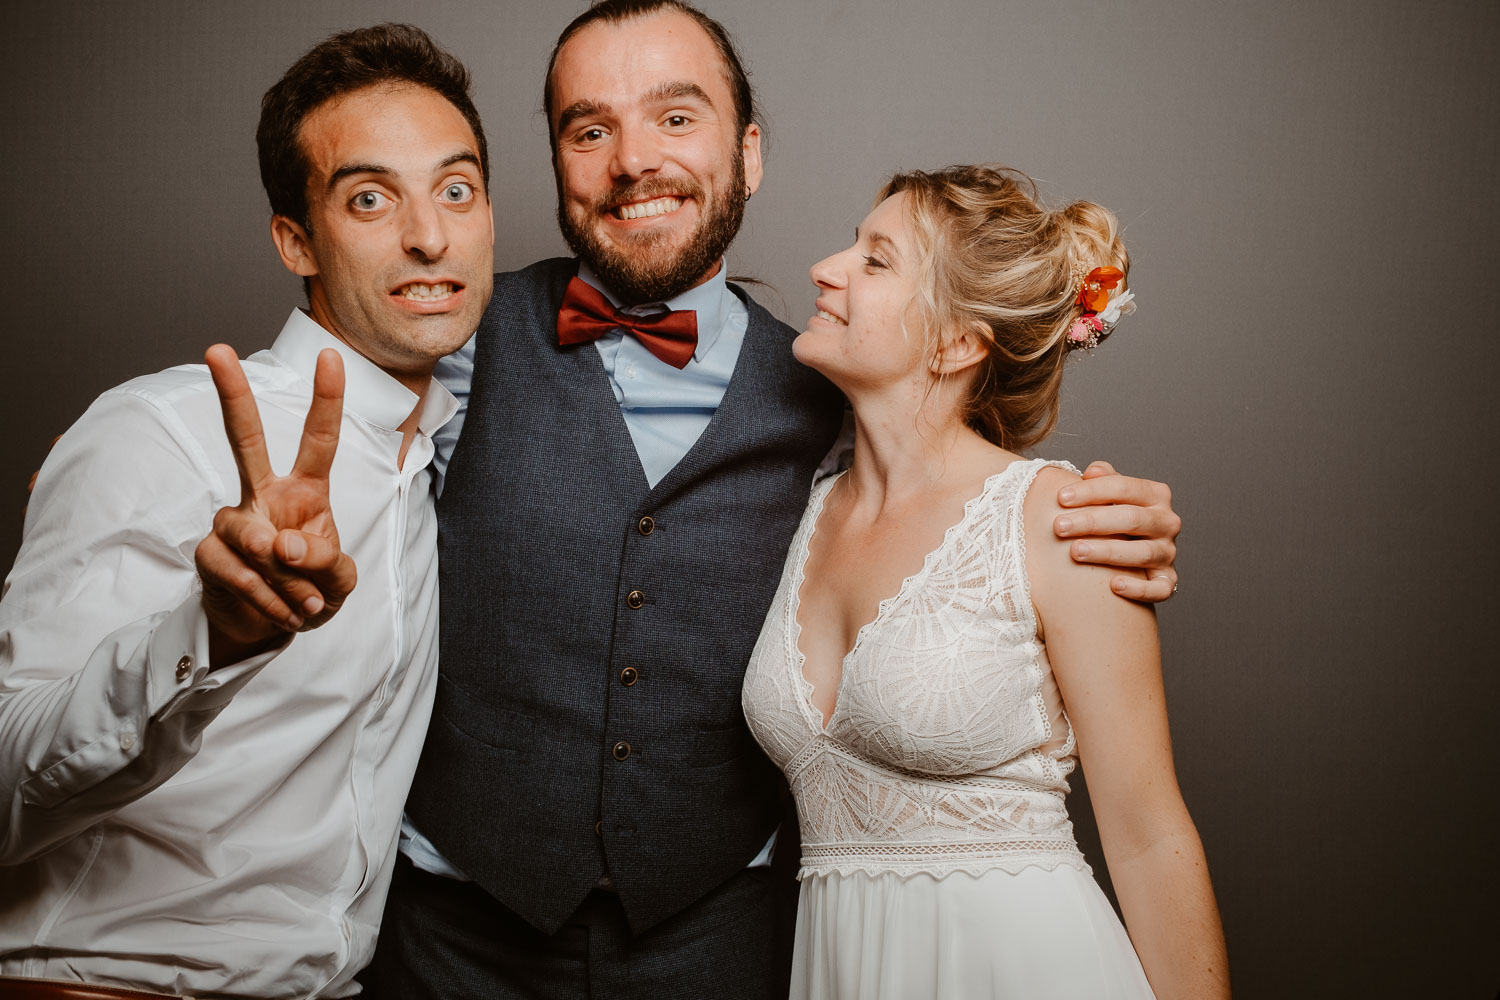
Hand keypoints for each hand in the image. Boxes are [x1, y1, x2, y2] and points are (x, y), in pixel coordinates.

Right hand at [194, 345, 356, 665]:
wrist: (269, 627)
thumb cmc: (310, 589)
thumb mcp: (337, 581)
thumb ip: (325, 562)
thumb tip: (282, 543)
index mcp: (306, 491)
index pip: (319, 440)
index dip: (327, 400)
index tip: (331, 355)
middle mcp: (264, 495)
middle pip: (245, 439)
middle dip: (232, 394)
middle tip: (216, 350)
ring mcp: (233, 522)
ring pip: (257, 538)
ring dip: (289, 580)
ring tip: (305, 604)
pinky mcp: (209, 553)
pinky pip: (243, 574)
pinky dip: (272, 600)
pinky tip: (285, 612)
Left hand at [1053, 460, 1180, 602]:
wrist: (1134, 555)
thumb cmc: (1114, 518)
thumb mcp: (1112, 495)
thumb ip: (1104, 480)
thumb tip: (1093, 471)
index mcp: (1155, 495)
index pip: (1124, 487)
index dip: (1092, 491)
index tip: (1060, 498)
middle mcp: (1166, 522)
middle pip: (1131, 518)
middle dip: (1092, 521)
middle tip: (1059, 526)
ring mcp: (1168, 552)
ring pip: (1142, 552)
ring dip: (1107, 551)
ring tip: (1075, 552)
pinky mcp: (1167, 580)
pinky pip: (1160, 589)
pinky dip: (1139, 588)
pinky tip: (1113, 585)